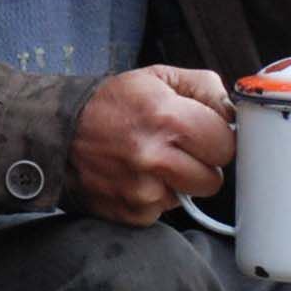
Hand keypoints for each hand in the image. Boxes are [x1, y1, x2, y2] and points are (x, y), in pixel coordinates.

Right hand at [71, 66, 233, 223]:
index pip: (226, 144)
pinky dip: (153, 197)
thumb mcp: (157, 77)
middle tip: (178, 149)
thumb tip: (235, 114)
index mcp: (166, 117)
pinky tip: (133, 177)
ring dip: (178, 181)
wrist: (55, 132)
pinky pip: (163, 211)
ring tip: (151, 161)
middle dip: (202, 164)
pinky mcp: (130, 213)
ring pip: (189, 195)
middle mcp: (153, 156)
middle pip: (214, 178)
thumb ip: (205, 88)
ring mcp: (140, 189)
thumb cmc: (111, 103)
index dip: (216, 137)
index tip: (202, 134)